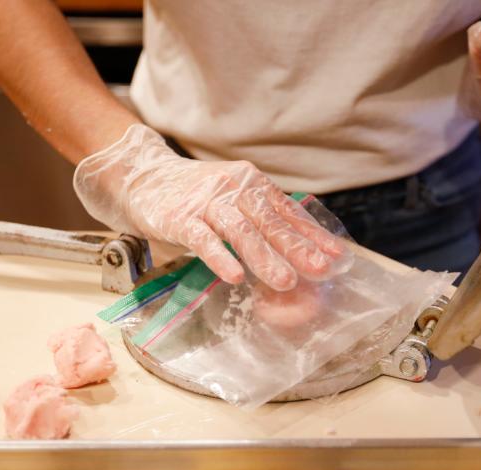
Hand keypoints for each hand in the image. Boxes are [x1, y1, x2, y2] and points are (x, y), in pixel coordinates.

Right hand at [74, 125, 350, 290]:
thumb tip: (302, 248)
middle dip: (298, 248)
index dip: (313, 235)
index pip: (288, 212)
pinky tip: (235, 276)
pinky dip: (220, 258)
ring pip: (241, 232)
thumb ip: (264, 218)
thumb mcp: (235, 198)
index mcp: (252, 184)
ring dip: (265, 258)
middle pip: (270, 222)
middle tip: (320, 271)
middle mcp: (234, 189)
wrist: (143, 176)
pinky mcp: (180, 218)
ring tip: (285, 282)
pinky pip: (203, 239)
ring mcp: (206, 203)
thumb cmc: (196, 194)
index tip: (337, 257)